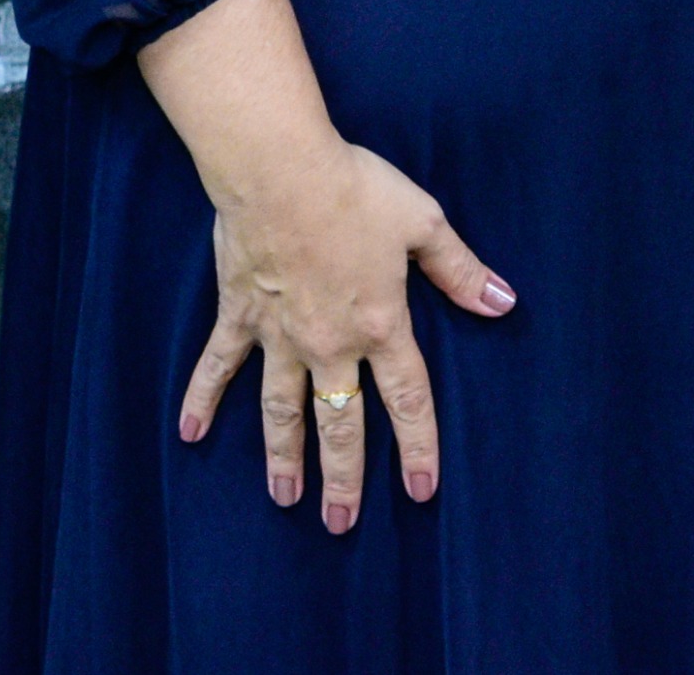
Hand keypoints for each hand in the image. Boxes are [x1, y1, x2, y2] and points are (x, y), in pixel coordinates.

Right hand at [176, 139, 515, 534]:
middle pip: (340, 423)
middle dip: (343, 477)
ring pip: (281, 411)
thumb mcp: (422, 223)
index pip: (407, 399)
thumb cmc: (355, 189)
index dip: (417, 447)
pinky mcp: (239, 315)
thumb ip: (459, 270)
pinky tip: (189, 434)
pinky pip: (218, 366)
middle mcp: (329, 343)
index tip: (421, 491)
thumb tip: (503, 301)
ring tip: (285, 499)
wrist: (280, 169)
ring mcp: (279, 335)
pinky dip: (202, 400)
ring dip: (284, 457)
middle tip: (340, 523)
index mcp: (380, 324)